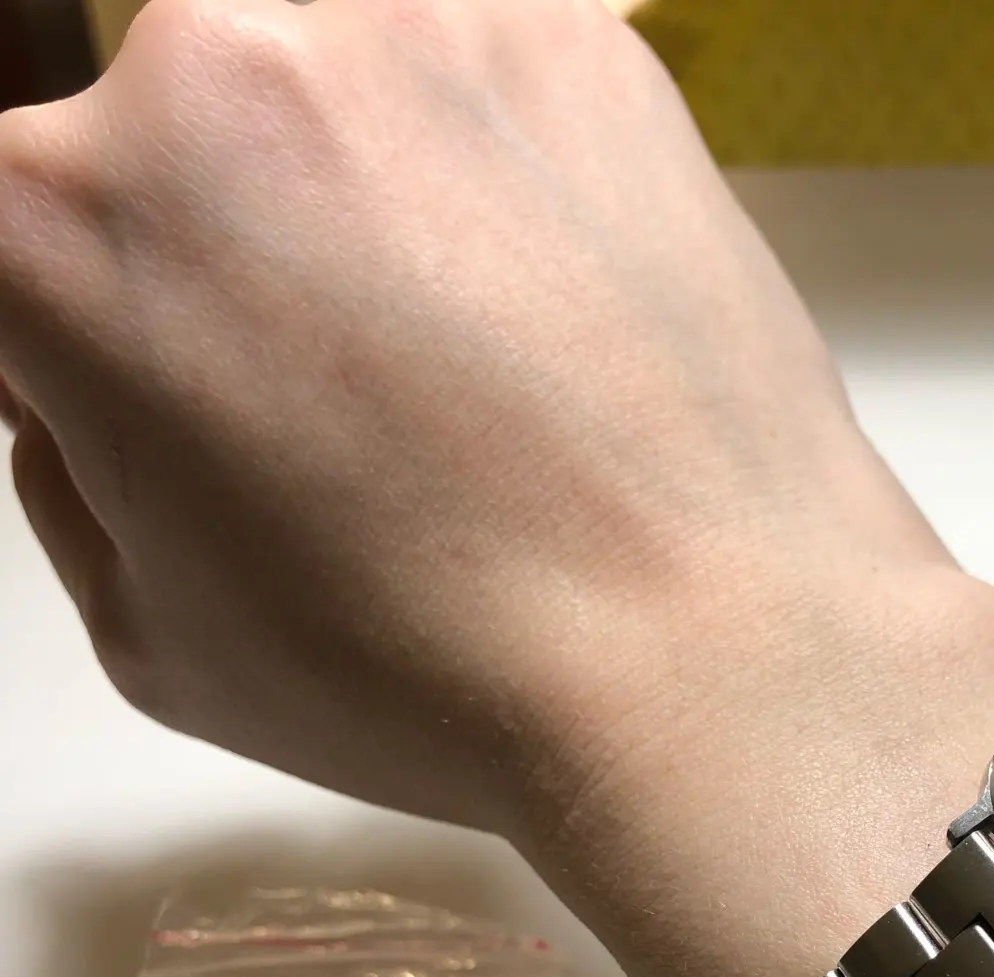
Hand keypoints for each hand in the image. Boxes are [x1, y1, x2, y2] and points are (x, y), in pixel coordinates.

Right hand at [0, 0, 993, 976]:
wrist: (705, 656)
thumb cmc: (440, 674)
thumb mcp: (154, 637)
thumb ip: (67, 465)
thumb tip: (79, 385)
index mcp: (57, 223)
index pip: (14, 215)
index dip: (78, 320)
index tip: (150, 381)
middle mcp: (211, 70)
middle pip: (167, 128)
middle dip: (219, 241)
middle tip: (330, 388)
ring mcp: (402, 25)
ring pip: (327, 86)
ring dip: (359, 191)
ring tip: (458, 358)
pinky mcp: (569, 32)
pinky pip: (479, 79)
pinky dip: (493, 172)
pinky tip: (544, 316)